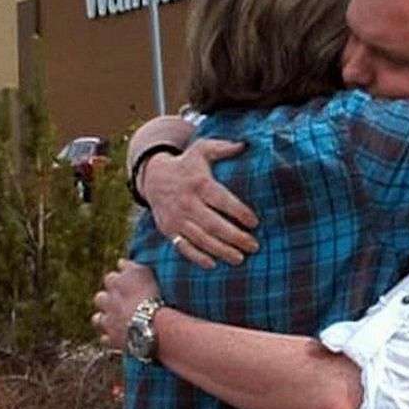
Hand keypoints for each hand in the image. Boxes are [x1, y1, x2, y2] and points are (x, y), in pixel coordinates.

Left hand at [91, 259, 161, 350]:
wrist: (150, 324)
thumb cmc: (151, 295)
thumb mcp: (143, 272)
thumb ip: (130, 266)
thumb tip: (120, 261)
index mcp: (115, 283)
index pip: (111, 278)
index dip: (119, 281)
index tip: (127, 283)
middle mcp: (107, 301)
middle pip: (100, 298)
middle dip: (107, 299)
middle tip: (120, 302)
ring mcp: (107, 321)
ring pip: (97, 319)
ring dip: (104, 318)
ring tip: (114, 320)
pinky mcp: (111, 339)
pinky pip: (106, 340)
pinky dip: (111, 338)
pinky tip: (119, 338)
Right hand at [140, 139, 260, 268]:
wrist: (153, 177)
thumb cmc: (187, 164)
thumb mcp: (202, 150)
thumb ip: (223, 148)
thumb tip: (245, 144)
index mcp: (199, 183)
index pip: (222, 200)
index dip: (239, 212)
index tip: (255, 222)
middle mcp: (187, 203)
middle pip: (213, 224)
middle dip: (235, 237)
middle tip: (254, 246)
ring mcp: (177, 218)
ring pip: (201, 239)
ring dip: (221, 251)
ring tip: (240, 258)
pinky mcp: (169, 230)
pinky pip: (183, 247)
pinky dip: (197, 257)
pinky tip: (213, 264)